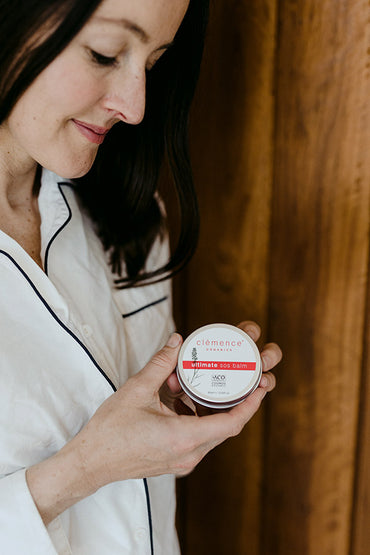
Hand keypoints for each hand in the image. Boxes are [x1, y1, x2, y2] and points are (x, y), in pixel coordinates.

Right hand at [26, 326, 280, 524]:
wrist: (91, 463)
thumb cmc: (110, 431)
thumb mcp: (136, 391)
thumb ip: (160, 364)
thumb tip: (177, 341)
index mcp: (182, 438)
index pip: (231, 423)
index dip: (251, 404)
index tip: (263, 384)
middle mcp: (188, 454)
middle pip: (226, 426)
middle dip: (240, 400)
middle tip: (250, 376)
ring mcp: (182, 459)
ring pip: (212, 431)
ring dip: (214, 406)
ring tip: (213, 380)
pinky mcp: (175, 458)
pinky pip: (197, 435)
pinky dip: (197, 414)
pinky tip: (183, 394)